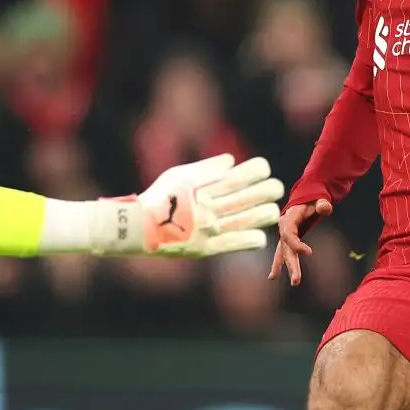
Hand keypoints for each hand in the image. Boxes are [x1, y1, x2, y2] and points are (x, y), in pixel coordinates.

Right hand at [133, 154, 285, 257]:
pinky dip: (256, 236)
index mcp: (206, 186)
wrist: (137, 228)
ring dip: (268, 212)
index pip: (248, 173)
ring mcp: (212, 228)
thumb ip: (207, 167)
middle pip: (260, 194)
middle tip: (270, 190)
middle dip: (271, 189)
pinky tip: (255, 232)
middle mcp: (212, 206)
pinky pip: (245, 242)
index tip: (260, 172)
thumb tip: (232, 161)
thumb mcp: (179, 174)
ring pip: (257, 217)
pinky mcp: (209, 248)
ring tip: (266, 210)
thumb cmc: (159, 197)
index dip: (260, 170)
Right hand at [269, 199, 331, 285]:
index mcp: (288, 218)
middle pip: (286, 249)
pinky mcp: (286, 241)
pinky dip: (277, 264)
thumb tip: (324, 208)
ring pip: (284, 253)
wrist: (304, 200)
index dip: (296, 244)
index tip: (309, 252)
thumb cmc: (311, 201)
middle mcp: (283, 228)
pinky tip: (273, 276)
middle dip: (291, 264)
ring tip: (293, 282)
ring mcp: (284, 235)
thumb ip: (322, 204)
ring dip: (287, 267)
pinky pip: (282, 254)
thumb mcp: (318, 199)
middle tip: (296, 280)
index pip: (288, 235)